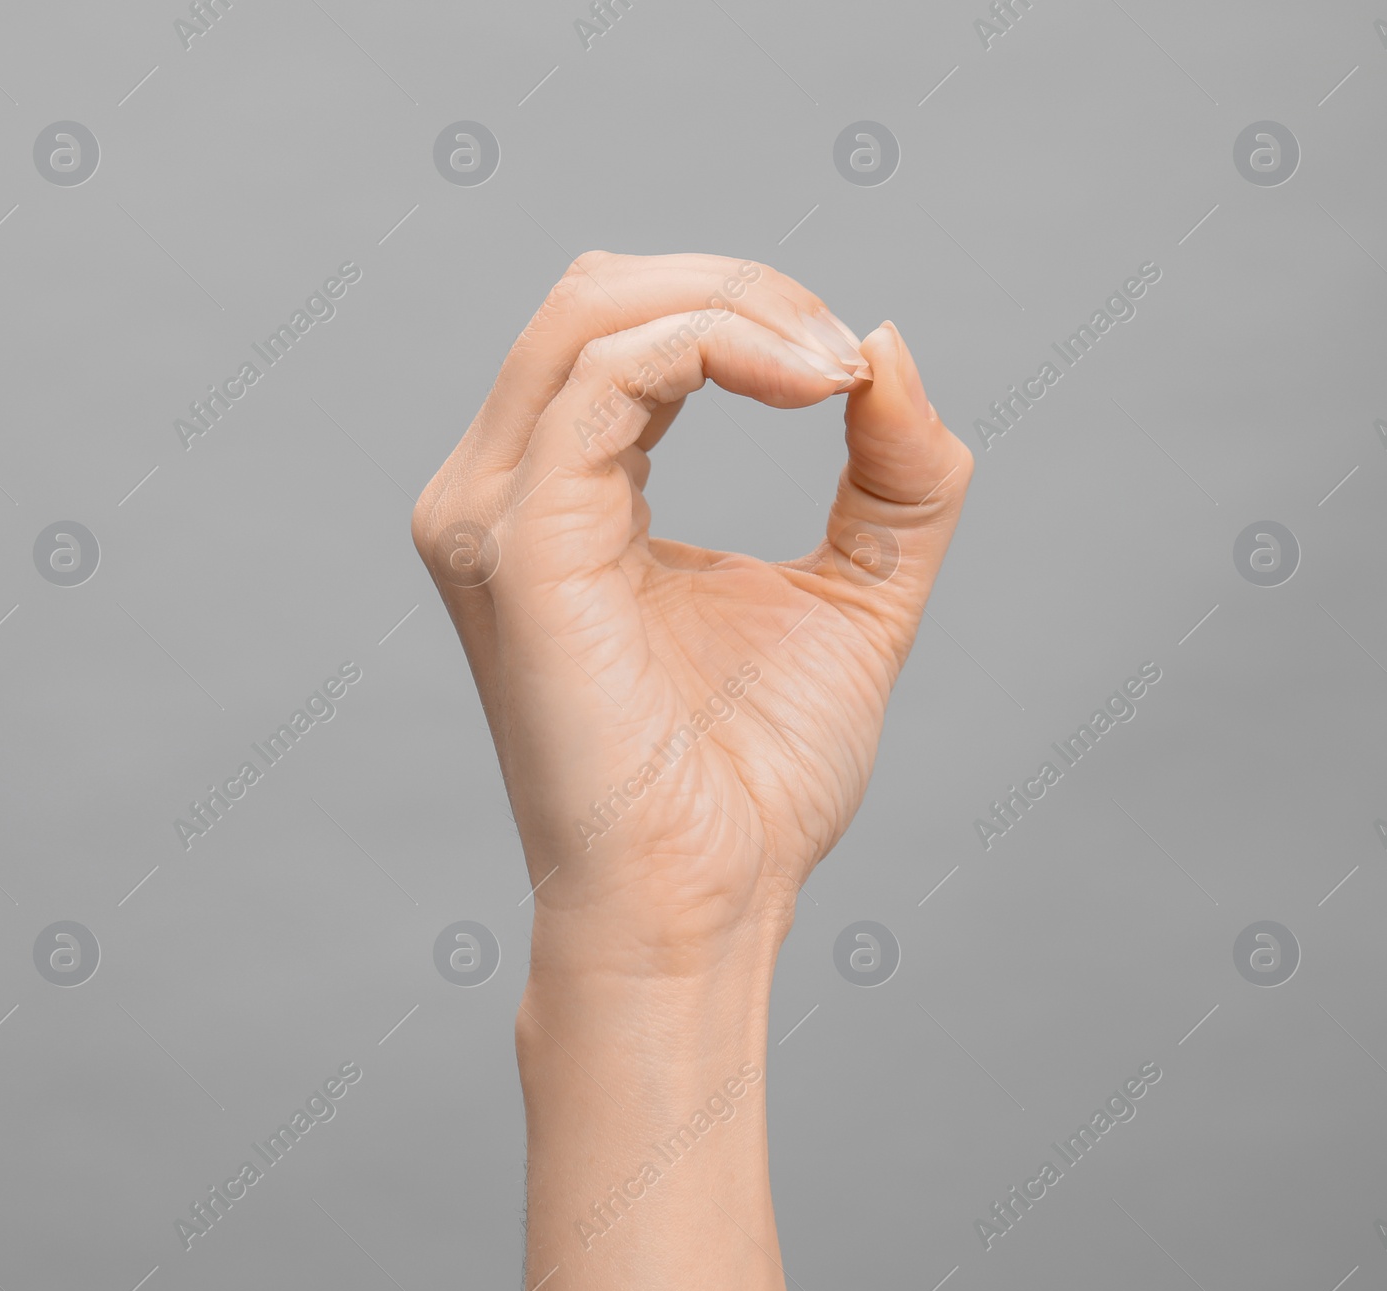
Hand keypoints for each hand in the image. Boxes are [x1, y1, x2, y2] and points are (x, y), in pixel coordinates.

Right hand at [413, 251, 972, 980]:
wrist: (704, 904)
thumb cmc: (754, 783)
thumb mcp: (852, 596)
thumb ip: (888, 474)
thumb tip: (891, 342)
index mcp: (563, 500)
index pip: (628, 332)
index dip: (750, 314)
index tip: (857, 374)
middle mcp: (502, 493)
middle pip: (598, 292)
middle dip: (744, 291)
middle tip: (848, 360)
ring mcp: (495, 515)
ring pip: (594, 308)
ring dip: (740, 307)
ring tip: (837, 372)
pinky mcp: (520, 543)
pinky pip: (610, 374)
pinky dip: (720, 345)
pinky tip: (809, 388)